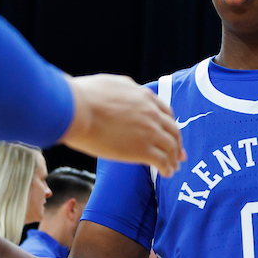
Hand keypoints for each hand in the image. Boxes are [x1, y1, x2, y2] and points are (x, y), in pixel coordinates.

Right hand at [62, 74, 184, 175]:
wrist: (77, 109)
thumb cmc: (84, 96)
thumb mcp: (112, 84)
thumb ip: (125, 91)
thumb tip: (126, 95)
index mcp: (144, 97)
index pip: (165, 112)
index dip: (170, 125)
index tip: (171, 133)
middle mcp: (151, 113)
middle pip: (173, 131)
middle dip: (177, 144)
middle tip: (179, 154)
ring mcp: (149, 132)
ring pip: (171, 147)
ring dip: (173, 159)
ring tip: (173, 167)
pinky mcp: (142, 149)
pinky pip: (162, 161)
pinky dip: (167, 168)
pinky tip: (166, 173)